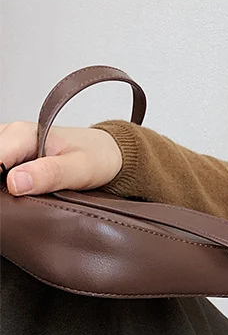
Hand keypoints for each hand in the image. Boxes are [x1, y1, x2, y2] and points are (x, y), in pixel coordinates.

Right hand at [0, 122, 122, 195]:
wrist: (110, 153)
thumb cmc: (98, 156)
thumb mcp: (80, 168)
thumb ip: (49, 174)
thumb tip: (15, 183)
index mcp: (23, 134)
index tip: (12, 196)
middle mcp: (10, 136)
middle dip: (0, 187)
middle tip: (20, 201)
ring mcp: (8, 147)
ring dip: (1, 187)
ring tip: (20, 198)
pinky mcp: (11, 158)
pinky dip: (4, 183)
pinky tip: (17, 194)